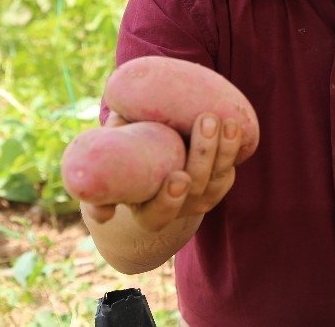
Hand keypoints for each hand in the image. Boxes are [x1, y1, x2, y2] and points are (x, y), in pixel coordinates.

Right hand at [83, 111, 241, 231]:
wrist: (146, 154)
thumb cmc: (121, 156)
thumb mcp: (106, 162)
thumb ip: (99, 167)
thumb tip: (100, 168)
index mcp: (146, 210)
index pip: (159, 215)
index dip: (170, 200)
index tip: (178, 177)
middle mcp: (177, 206)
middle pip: (196, 187)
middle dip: (204, 154)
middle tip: (205, 121)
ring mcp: (200, 195)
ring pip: (218, 178)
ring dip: (225, 148)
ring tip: (225, 120)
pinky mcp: (217, 181)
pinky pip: (230, 168)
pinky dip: (234, 148)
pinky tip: (234, 124)